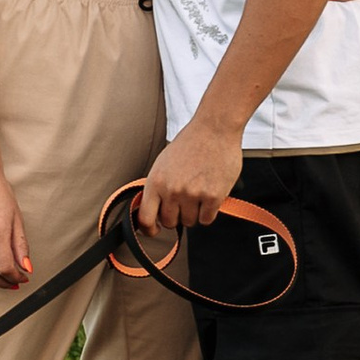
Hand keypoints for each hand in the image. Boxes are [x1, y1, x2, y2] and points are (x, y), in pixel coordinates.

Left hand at [138, 112, 245, 235]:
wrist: (214, 129)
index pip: (146, 218)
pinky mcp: (213, 197)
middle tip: (184, 201)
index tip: (155, 230)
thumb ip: (157, 187)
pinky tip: (210, 195)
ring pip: (190, 222)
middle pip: (170, 222)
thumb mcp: (163, 163)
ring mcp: (192, 194)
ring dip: (194, 213)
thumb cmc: (190, 144)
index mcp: (156, 181)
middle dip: (177, 216)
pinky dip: (209, 211)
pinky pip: (207, 219)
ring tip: (199, 193)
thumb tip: (153, 210)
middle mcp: (172, 190)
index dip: (149, 229)